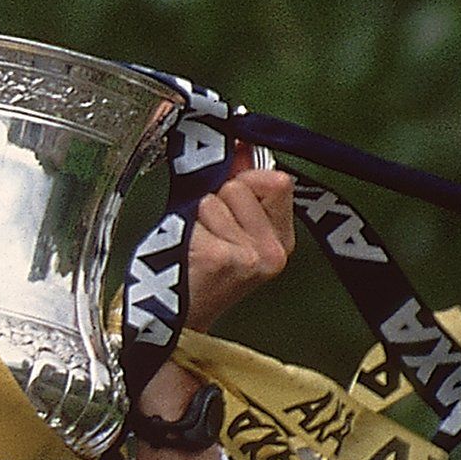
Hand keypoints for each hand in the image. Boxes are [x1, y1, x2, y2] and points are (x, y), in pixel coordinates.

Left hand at [181, 152, 296, 330]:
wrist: (177, 320)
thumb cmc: (200, 271)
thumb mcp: (229, 226)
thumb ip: (240, 182)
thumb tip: (241, 139)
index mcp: (283, 240)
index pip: (278, 180)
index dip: (245, 177)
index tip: (228, 194)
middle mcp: (274, 251)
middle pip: (240, 184)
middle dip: (216, 198)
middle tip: (208, 233)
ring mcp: (250, 257)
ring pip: (213, 198)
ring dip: (196, 215)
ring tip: (196, 245)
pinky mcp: (221, 258)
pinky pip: (195, 215)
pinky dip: (183, 227)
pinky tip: (187, 254)